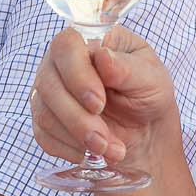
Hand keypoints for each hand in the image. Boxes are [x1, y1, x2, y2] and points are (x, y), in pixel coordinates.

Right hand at [30, 24, 179, 174]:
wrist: (146, 133)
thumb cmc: (149, 95)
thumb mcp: (152, 80)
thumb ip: (128, 68)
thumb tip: (102, 56)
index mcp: (90, 41)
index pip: (66, 46)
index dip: (77, 75)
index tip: (99, 103)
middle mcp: (62, 62)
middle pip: (49, 83)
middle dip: (77, 117)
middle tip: (103, 138)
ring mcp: (50, 90)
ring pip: (44, 112)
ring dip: (76, 136)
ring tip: (107, 149)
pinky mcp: (46, 118)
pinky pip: (43, 134)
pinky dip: (68, 148)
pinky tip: (90, 154)